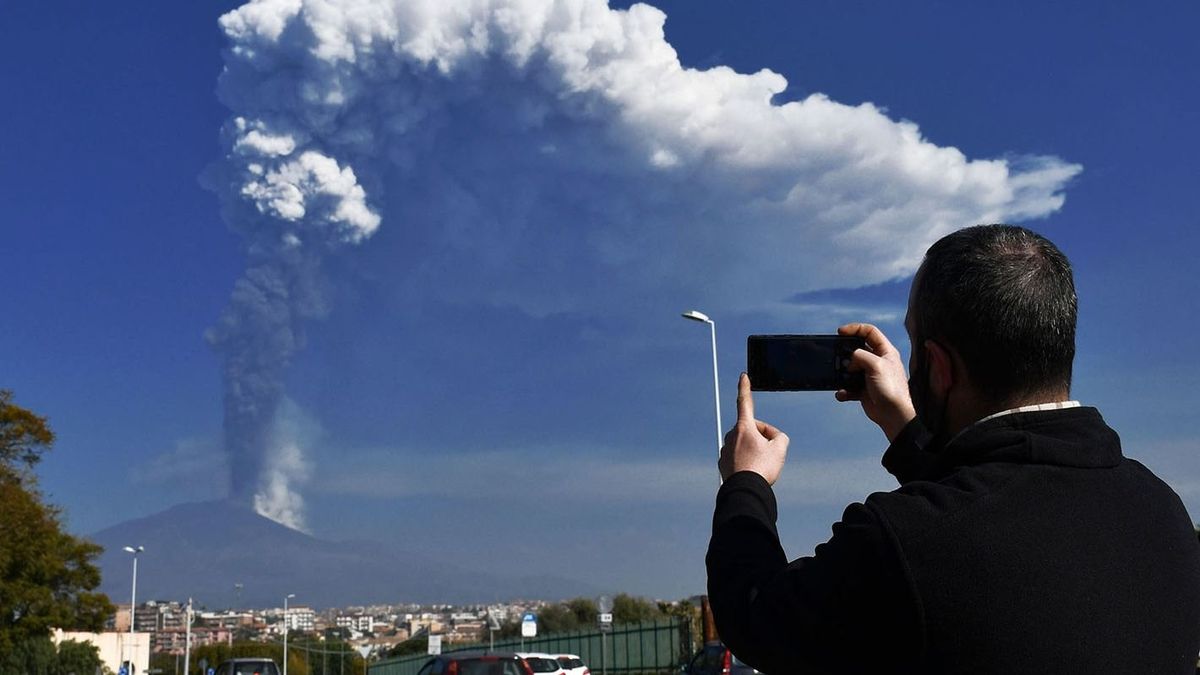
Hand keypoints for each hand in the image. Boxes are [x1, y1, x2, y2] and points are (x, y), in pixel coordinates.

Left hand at [719, 373, 788, 483]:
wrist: (745, 491)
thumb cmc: (761, 468)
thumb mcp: (780, 449)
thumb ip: (781, 437)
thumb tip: (774, 438)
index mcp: (743, 427)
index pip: (745, 402)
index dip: (745, 387)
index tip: (743, 377)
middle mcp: (731, 436)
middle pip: (751, 429)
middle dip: (762, 435)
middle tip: (772, 450)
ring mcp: (725, 449)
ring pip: (745, 444)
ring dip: (755, 449)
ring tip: (763, 464)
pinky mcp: (723, 463)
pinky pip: (739, 456)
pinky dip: (747, 460)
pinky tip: (754, 471)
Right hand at [835, 323, 915, 441]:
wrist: (892, 414)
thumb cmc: (890, 388)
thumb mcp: (876, 364)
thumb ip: (860, 355)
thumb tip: (850, 360)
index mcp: (885, 352)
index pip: (870, 332)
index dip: (855, 328)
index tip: (840, 332)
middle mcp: (877, 362)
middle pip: (857, 349)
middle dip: (845, 353)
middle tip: (837, 356)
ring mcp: (869, 376)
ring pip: (850, 368)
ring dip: (842, 373)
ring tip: (840, 377)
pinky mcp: (863, 389)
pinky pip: (848, 386)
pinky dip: (843, 390)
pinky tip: (842, 393)